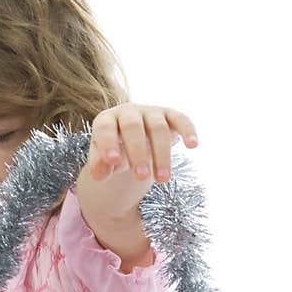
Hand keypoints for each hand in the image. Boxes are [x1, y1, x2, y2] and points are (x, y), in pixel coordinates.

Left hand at [76, 103, 198, 219]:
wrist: (133, 140)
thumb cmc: (115, 151)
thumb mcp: (103, 161)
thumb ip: (98, 166)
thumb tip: (100, 172)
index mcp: (106, 120)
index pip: (105, 128)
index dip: (108, 142)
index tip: (113, 161)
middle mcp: (128, 112)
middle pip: (133, 128)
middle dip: (138, 152)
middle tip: (141, 177)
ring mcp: (150, 112)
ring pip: (158, 128)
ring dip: (162, 153)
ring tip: (162, 179)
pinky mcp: (170, 114)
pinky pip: (180, 118)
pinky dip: (188, 129)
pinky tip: (193, 145)